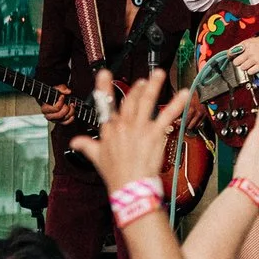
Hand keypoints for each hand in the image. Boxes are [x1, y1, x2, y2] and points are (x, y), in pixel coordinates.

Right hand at [36, 86, 74, 125]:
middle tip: (68, 102)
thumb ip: (61, 88)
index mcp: (45, 108)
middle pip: (60, 115)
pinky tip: (72, 112)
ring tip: (71, 105)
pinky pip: (66, 123)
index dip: (61, 102)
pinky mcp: (59, 122)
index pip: (55, 108)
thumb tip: (68, 91)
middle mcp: (49, 116)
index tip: (62, 96)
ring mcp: (54, 120)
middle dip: (66, 108)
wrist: (54, 99)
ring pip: (64, 119)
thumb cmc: (54, 94)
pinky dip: (71, 118)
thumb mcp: (56, 88)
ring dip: (70, 112)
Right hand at [74, 70, 194, 190]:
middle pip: (130, 100)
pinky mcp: (155, 133)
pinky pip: (167, 115)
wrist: (130, 185)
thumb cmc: (114, 173)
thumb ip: (86, 145)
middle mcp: (124, 125)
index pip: (105, 104)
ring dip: (154, 86)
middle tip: (143, 80)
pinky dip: (176, 104)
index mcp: (110, 128)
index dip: (103, 87)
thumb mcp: (97, 157)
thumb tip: (74, 141)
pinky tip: (184, 94)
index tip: (104, 73)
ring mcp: (140, 127)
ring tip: (159, 74)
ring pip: (147, 101)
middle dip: (137, 88)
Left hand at [231, 37, 258, 78]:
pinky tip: (254, 68)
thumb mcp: (256, 40)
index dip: (230, 56)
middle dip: (238, 63)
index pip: (232, 51)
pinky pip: (250, 72)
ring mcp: (255, 59)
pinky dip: (251, 71)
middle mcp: (250, 51)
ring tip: (250, 65)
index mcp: (247, 43)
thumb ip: (247, 46)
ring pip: (242, 68)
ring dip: (245, 68)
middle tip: (241, 62)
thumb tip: (240, 50)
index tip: (231, 57)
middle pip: (236, 62)